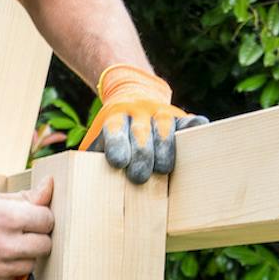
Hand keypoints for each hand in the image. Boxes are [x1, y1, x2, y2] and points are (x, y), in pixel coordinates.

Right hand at [0, 178, 54, 279]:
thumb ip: (20, 198)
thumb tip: (48, 189)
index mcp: (6, 217)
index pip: (47, 220)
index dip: (42, 217)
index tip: (34, 217)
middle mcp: (5, 245)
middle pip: (45, 246)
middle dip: (37, 238)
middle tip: (22, 233)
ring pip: (30, 264)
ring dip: (23, 255)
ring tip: (1, 245)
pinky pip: (10, 278)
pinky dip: (5, 270)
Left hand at [78, 64, 206, 183]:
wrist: (132, 91)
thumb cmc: (114, 132)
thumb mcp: (98, 139)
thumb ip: (91, 159)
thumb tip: (80, 187)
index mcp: (115, 118)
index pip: (115, 130)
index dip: (117, 145)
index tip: (118, 162)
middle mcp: (138, 112)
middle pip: (141, 132)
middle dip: (141, 154)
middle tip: (139, 177)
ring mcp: (161, 112)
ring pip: (165, 127)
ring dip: (165, 147)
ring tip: (163, 169)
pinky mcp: (181, 116)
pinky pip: (189, 121)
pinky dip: (195, 127)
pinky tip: (198, 133)